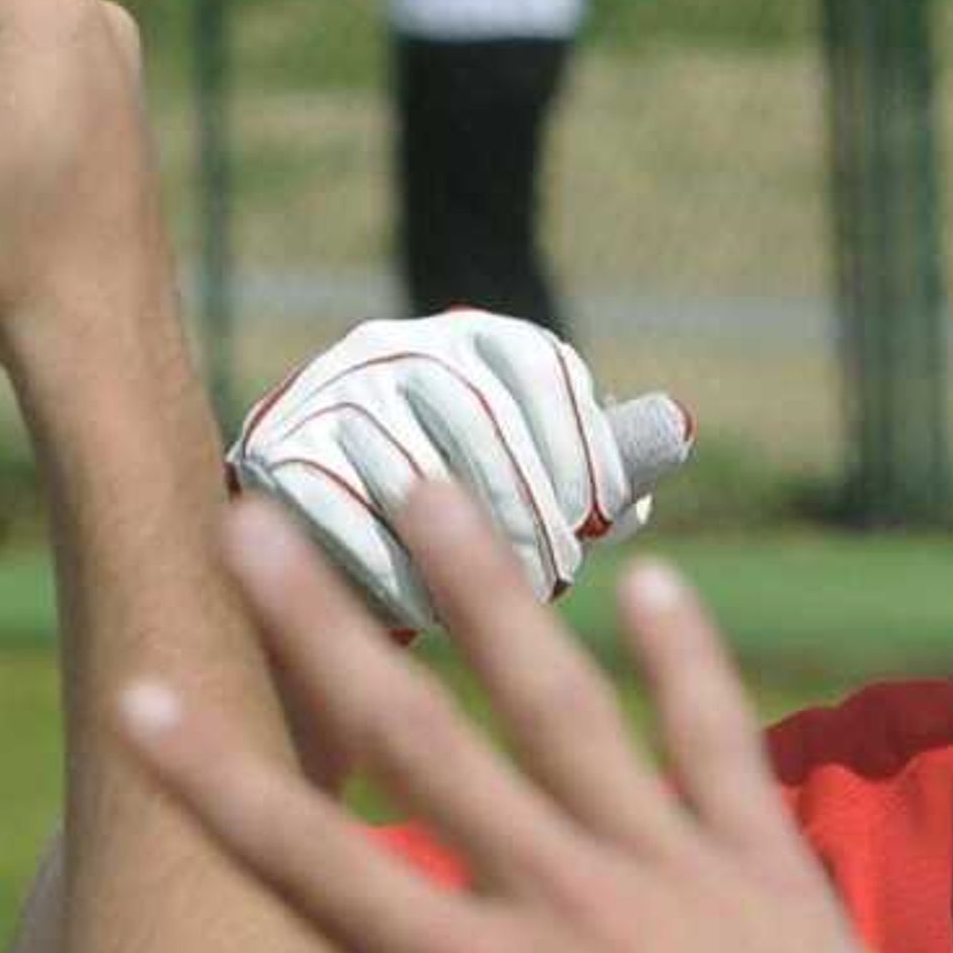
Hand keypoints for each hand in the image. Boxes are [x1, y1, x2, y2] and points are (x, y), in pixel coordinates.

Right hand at [109, 487, 952, 952]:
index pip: (311, 867)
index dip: (213, 782)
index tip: (137, 693)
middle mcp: (568, 907)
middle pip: (422, 739)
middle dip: (324, 624)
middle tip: (256, 516)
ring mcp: (677, 878)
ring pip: (562, 703)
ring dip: (489, 590)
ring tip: (432, 481)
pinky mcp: (775, 875)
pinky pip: (720, 744)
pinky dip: (686, 663)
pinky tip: (654, 585)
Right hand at [229, 313, 692, 634]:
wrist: (343, 518)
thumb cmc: (480, 504)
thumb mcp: (552, 471)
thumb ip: (610, 456)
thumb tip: (676, 430)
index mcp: (480, 338)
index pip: (538, 372)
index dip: (575, 448)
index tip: (597, 521)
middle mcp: (400, 346)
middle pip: (475, 421)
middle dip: (521, 507)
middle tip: (553, 578)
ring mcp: (331, 394)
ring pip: (408, 470)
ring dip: (457, 544)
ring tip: (497, 602)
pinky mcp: (276, 452)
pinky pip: (338, 512)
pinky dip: (388, 567)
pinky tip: (424, 614)